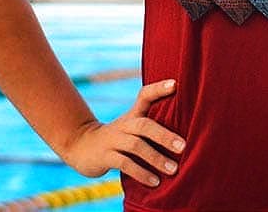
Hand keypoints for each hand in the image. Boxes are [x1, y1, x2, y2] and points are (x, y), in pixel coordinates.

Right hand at [63, 79, 184, 185]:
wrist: (82, 146)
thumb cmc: (118, 137)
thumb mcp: (132, 126)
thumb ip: (152, 125)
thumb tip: (186, 132)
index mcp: (133, 114)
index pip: (145, 95)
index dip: (159, 88)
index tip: (176, 84)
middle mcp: (124, 124)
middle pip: (144, 125)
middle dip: (164, 135)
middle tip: (183, 146)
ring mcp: (113, 140)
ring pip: (136, 146)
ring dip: (156, 158)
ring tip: (173, 169)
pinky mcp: (105, 156)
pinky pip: (124, 164)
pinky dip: (141, 173)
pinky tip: (155, 182)